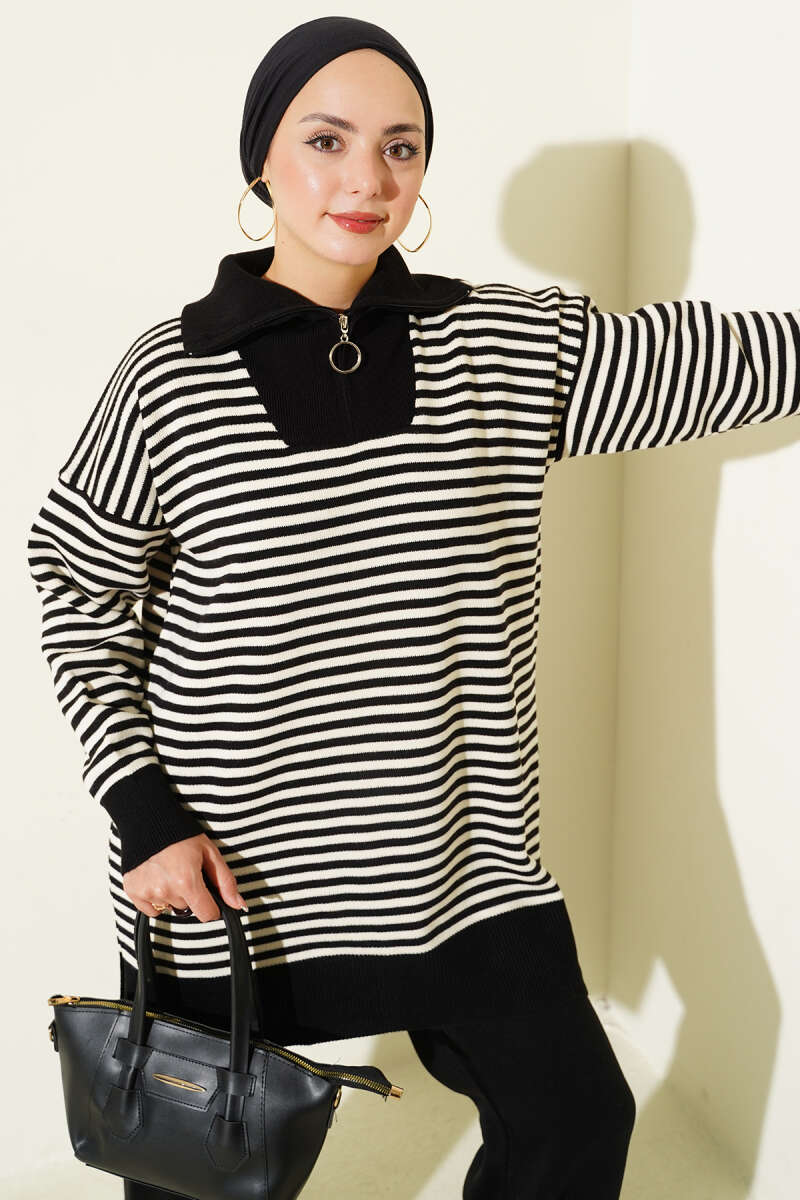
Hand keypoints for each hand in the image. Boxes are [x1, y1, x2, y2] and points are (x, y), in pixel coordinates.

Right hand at [123, 833, 247, 921]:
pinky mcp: (133, 891)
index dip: (212, 906)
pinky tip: (157, 878)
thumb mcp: (210, 853)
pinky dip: (156, 898)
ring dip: (173, 895)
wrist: (149, 820)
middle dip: (190, 895)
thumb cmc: (181, 834)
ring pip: (170, 908)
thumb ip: (225, 881)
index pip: (206, 914)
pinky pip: (152, 909)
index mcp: (187, 881)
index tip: (209, 896)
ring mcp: (148, 892)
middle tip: (186, 871)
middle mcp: (165, 890)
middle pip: (188, 909)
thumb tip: (238, 904)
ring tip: (170, 871)